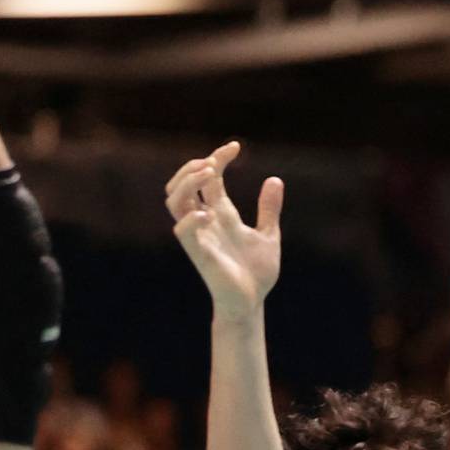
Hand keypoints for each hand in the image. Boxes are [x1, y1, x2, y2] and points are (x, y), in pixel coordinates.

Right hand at [163, 142, 284, 316]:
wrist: (252, 302)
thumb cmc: (256, 273)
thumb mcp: (268, 234)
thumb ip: (268, 209)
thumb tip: (275, 179)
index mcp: (221, 214)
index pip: (209, 178)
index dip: (217, 158)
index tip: (235, 146)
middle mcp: (206, 221)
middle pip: (182, 185)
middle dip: (192, 167)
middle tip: (213, 161)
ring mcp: (200, 236)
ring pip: (174, 201)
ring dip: (186, 183)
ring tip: (208, 173)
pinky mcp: (199, 254)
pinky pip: (182, 232)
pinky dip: (191, 218)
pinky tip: (209, 214)